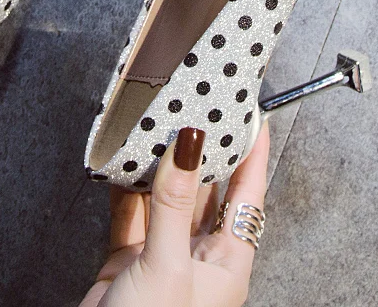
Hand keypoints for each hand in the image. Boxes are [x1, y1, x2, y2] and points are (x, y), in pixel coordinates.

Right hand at [80, 122, 269, 306]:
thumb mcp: (167, 265)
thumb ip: (175, 202)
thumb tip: (189, 146)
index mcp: (226, 264)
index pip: (248, 198)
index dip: (253, 157)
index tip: (254, 119)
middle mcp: (198, 256)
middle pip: (207, 192)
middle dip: (203, 153)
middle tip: (199, 113)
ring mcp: (163, 255)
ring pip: (167, 196)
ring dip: (161, 165)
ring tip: (159, 128)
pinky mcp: (130, 257)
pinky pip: (132, 210)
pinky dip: (126, 186)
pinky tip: (123, 163)